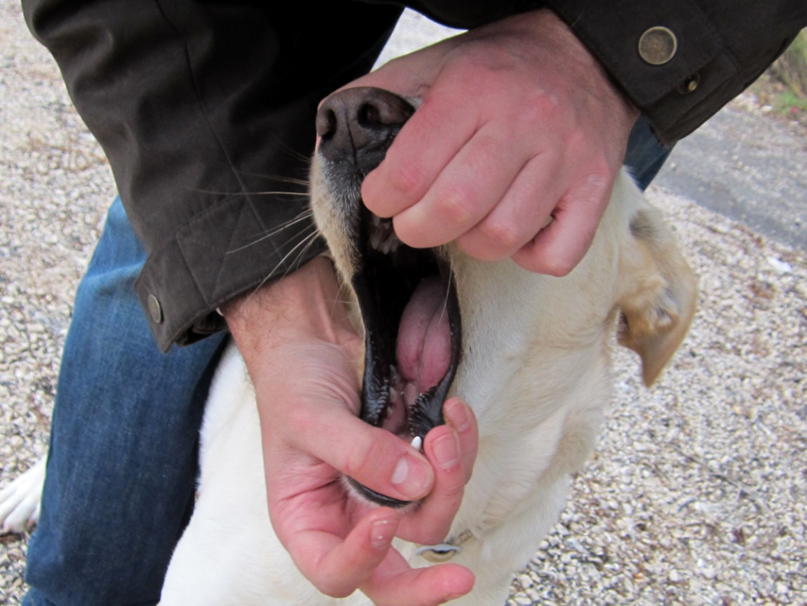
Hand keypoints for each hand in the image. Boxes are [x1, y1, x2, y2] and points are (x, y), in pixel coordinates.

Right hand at [224, 257, 477, 604]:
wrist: (312, 345)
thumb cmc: (292, 384)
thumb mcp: (311, 417)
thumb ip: (359, 453)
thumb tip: (415, 484)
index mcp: (307, 518)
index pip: (334, 571)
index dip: (362, 560)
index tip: (383, 519)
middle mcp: (347, 515)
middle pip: (392, 571)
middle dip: (428, 575)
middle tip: (460, 574)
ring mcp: (383, 491)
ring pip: (430, 515)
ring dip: (450, 478)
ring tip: (444, 430)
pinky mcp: (410, 463)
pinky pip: (446, 473)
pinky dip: (460, 446)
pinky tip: (454, 414)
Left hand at [342, 9, 637, 275]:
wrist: (585, 54)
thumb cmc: (498, 69)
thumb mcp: (432, 63)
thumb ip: (376, 96)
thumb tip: (329, 141)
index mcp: (471, 91)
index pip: (410, 171)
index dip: (383, 199)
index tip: (384, 198)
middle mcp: (522, 123)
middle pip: (455, 209)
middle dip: (418, 230)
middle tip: (415, 222)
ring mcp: (564, 159)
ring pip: (503, 236)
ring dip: (471, 243)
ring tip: (467, 222)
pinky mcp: (594, 189)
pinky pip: (556, 254)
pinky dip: (528, 256)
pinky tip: (516, 232)